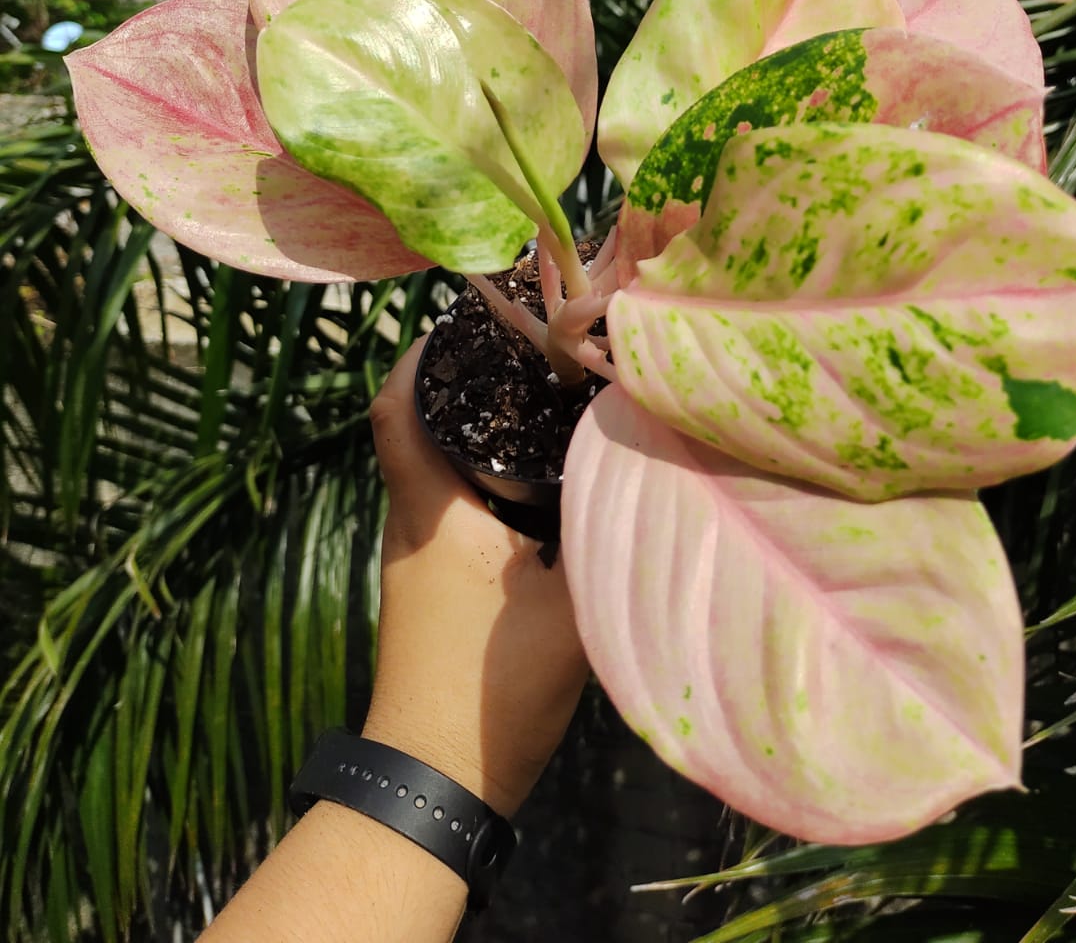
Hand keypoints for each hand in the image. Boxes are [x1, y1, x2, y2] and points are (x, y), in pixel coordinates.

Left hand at [364, 339, 589, 816]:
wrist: (436, 783)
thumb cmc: (489, 685)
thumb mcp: (567, 606)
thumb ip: (607, 535)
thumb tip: (652, 470)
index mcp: (430, 511)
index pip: (398, 407)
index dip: (424, 353)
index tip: (474, 318)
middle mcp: (413, 523)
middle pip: (421, 426)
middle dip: (469, 381)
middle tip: (534, 350)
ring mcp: (419, 559)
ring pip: (442, 468)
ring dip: (482, 430)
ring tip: (550, 402)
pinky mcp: (437, 589)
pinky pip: (458, 506)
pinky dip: (492, 478)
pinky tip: (548, 483)